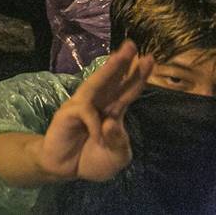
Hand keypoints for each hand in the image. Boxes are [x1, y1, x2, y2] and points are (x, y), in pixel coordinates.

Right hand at [34, 40, 153, 182]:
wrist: (66, 169)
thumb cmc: (92, 160)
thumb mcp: (117, 157)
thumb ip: (119, 141)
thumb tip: (110, 122)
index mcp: (113, 112)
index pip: (128, 91)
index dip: (138, 76)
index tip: (150, 59)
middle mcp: (99, 104)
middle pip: (112, 80)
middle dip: (122, 62)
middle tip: (132, 45)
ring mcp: (82, 107)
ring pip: (96, 84)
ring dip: (109, 70)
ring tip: (120, 56)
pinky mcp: (67, 114)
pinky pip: (85, 113)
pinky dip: (95, 125)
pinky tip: (97, 138)